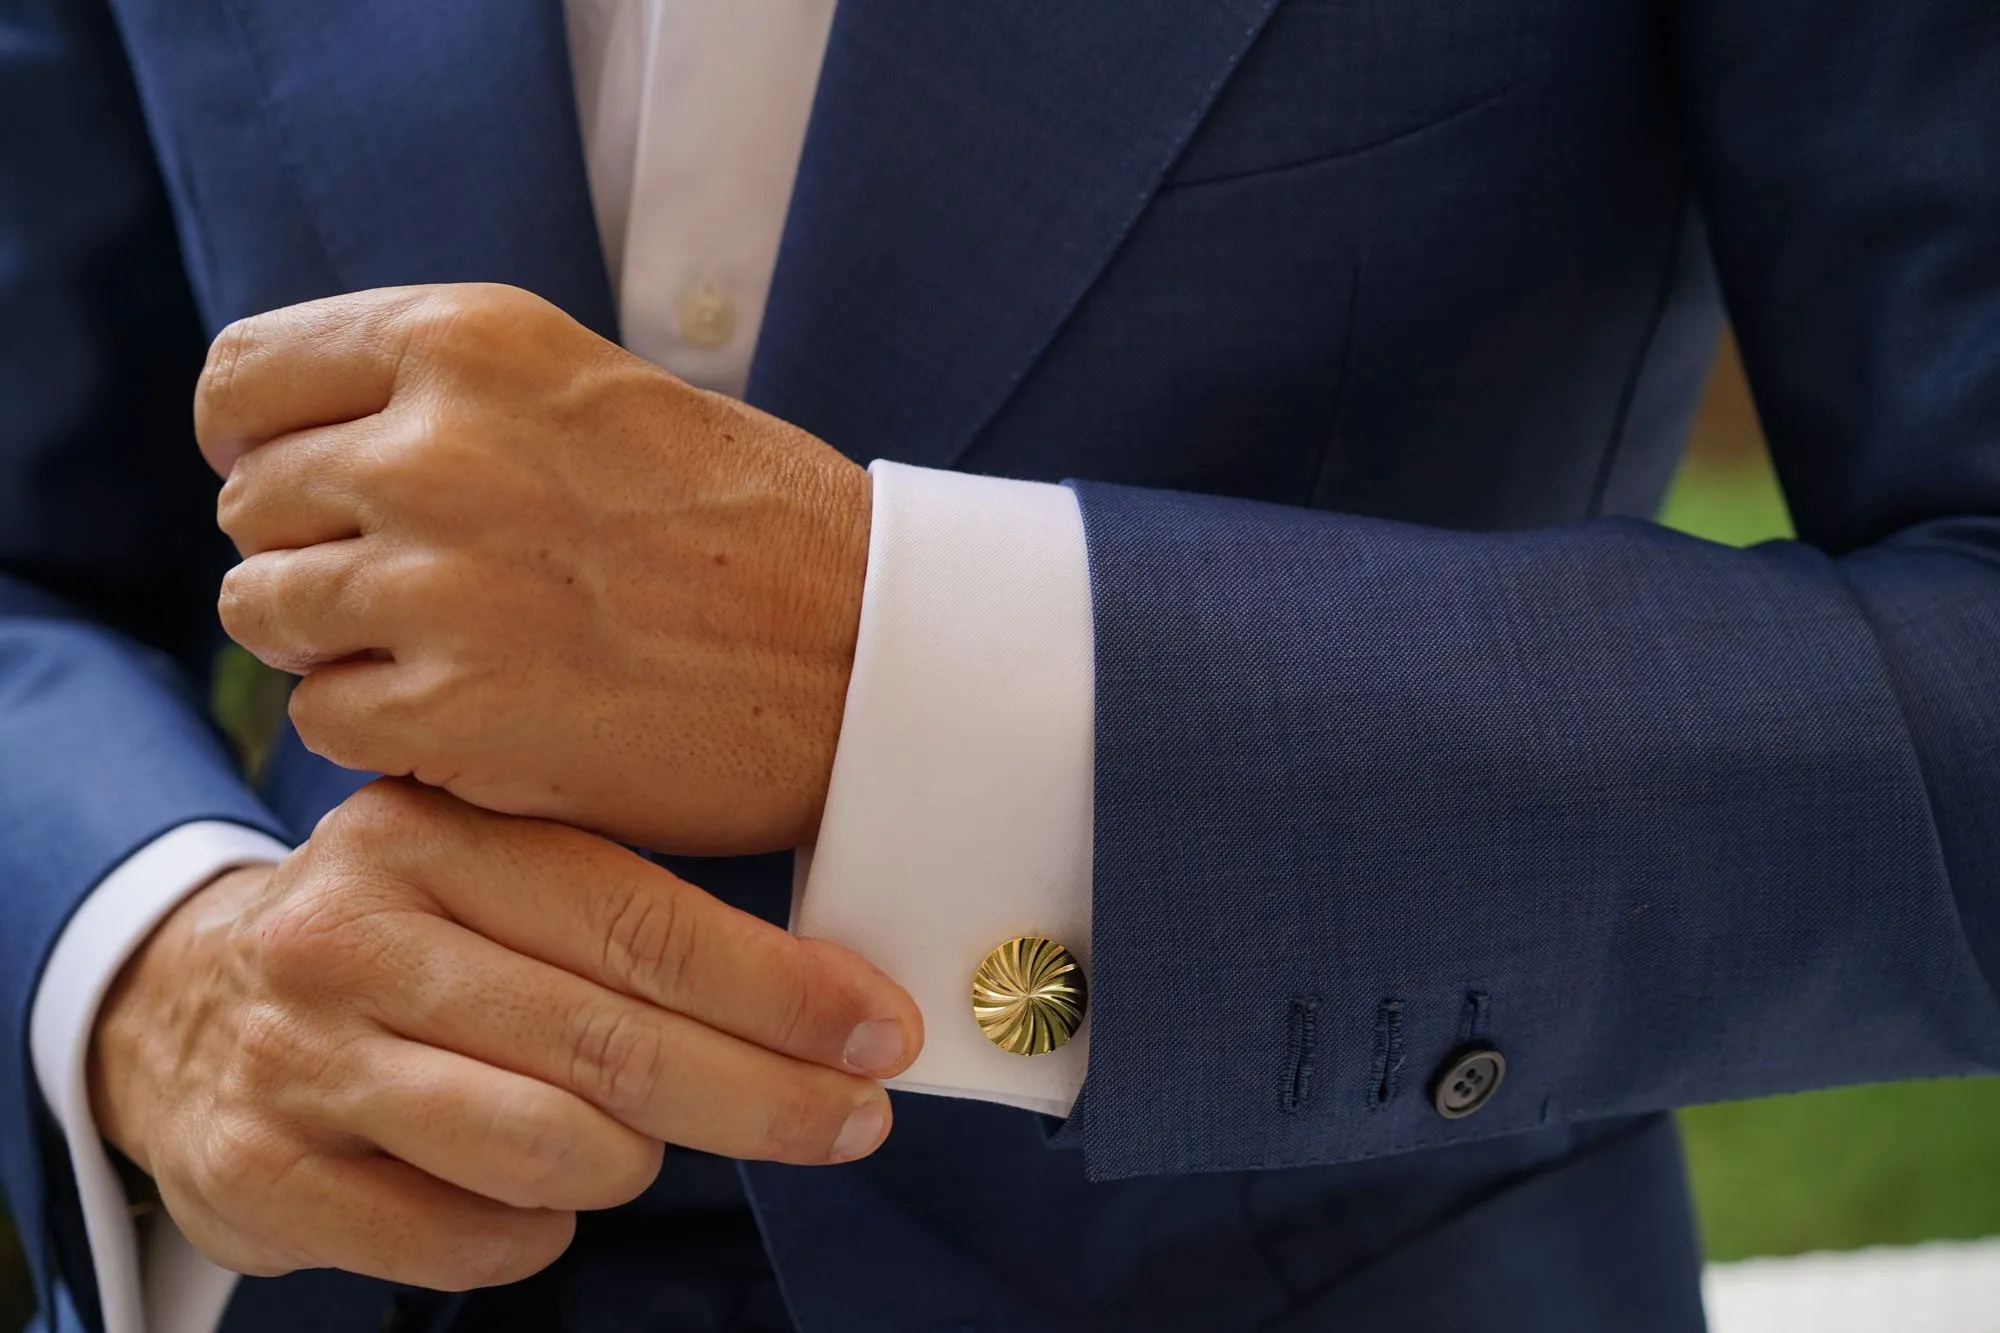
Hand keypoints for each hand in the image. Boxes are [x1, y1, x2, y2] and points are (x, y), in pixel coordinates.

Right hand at [89, 781, 920, 1288]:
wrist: (183, 1005)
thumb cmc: (402, 940)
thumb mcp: (492, 874)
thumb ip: (627, 915)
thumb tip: (829, 999)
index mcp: (431, 834)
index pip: (642, 921)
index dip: (781, 990)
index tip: (881, 1032)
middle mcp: (353, 933)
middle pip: (613, 1045)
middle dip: (765, 1096)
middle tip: (856, 1121)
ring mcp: (300, 1057)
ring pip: (551, 1149)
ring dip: (634, 1163)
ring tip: (637, 1141)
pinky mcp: (264, 1174)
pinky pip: (472, 1241)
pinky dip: (535, 1230)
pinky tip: (525, 1189)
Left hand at [198, 283, 868, 853]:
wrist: (874, 654)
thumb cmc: (754, 527)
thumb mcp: (594, 391)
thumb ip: (448, 398)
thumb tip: (308, 443)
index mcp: (471, 342)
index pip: (243, 378)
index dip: (253, 441)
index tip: (298, 484)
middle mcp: (436, 448)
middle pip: (250, 505)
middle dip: (309, 550)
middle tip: (410, 590)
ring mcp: (438, 585)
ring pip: (264, 614)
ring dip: (334, 642)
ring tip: (443, 653)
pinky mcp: (454, 713)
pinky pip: (323, 718)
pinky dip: (381, 727)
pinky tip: (475, 715)